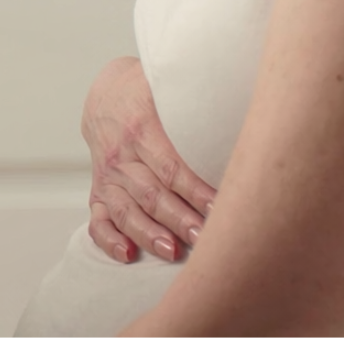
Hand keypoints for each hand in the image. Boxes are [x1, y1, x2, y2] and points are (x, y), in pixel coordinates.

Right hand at [83, 57, 217, 263]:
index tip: (221, 207)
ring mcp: (107, 176)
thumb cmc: (151, 96)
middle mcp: (121, 155)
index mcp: (141, 127)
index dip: (196, 190)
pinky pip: (99, 221)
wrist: (107, 98)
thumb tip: (243, 103)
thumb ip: (199, 98)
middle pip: (151, 193)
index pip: (171, 166)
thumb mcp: (169, 87)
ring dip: (148, 233)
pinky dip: (110, 240)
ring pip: (126, 211)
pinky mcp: (99, 193)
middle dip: (178, 218)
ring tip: (173, 251)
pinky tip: (127, 255)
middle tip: (204, 237)